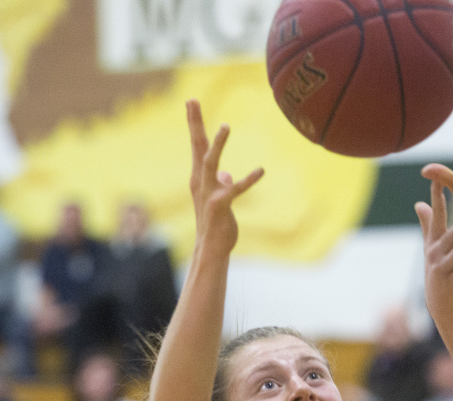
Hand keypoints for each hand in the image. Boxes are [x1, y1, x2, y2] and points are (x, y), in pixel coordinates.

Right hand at [187, 100, 263, 256]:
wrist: (211, 248)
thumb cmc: (215, 223)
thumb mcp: (219, 199)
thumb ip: (222, 184)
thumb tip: (227, 176)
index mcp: (200, 177)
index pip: (197, 145)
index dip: (194, 123)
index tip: (191, 100)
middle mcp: (200, 181)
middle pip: (197, 147)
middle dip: (195, 123)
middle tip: (192, 100)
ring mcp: (208, 192)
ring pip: (210, 163)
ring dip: (218, 145)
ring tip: (225, 126)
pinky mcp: (220, 205)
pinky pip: (235, 189)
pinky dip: (249, 179)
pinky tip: (261, 170)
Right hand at [416, 180, 452, 324]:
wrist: (440, 305)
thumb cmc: (440, 271)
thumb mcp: (431, 249)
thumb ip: (427, 226)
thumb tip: (419, 203)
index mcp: (432, 242)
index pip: (434, 215)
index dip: (436, 197)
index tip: (438, 178)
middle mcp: (434, 254)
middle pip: (452, 233)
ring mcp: (442, 269)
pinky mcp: (451, 283)